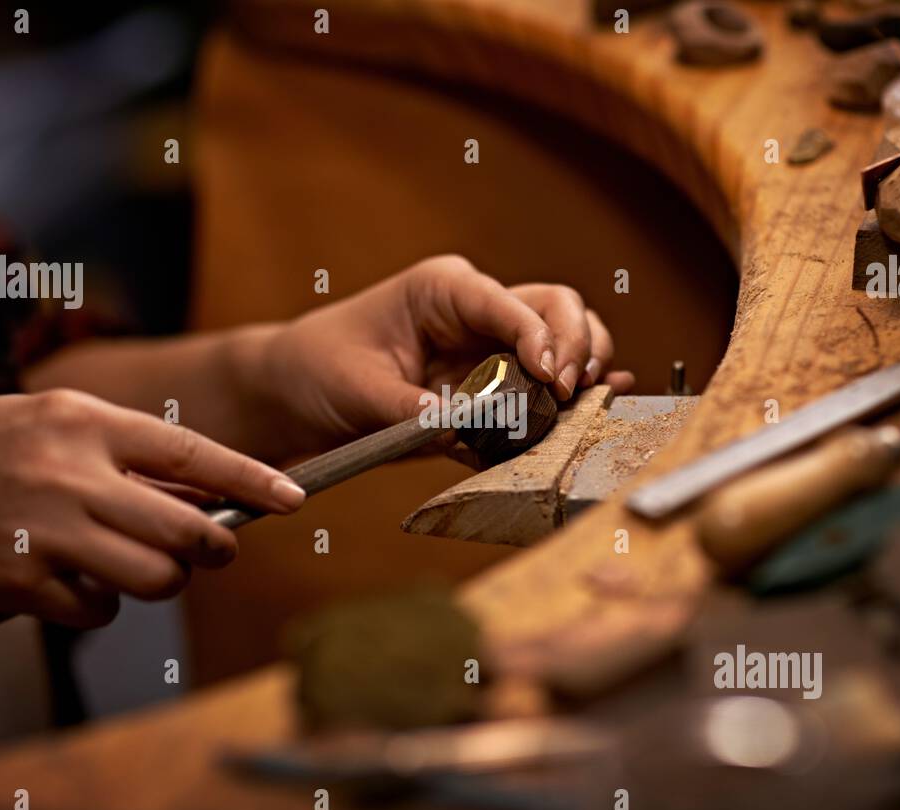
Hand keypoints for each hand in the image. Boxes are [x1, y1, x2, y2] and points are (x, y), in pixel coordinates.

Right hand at [0, 390, 305, 642]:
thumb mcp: (46, 421)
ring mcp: (48, 532)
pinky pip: (100, 610)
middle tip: (216, 550)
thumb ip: (123, 450)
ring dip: (162, 582)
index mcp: (82, 422)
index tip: (294, 497)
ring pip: (155, 578)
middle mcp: (70, 475)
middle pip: (187, 530)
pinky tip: (70, 582)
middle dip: (216, 548)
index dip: (252, 480)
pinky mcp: (25, 583)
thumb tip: (203, 494)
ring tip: (132, 566)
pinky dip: (100, 605)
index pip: (192, 454)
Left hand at [236, 255, 634, 457]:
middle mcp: (477, 313)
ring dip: (582, 366)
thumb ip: (410, 410)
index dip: (541, 336)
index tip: (550, 377)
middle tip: (569, 391)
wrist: (295, 393)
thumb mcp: (357, 389)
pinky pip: (543, 388)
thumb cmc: (318, 369)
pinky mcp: (491, 388)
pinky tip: (605, 401)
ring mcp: (489, 349)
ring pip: (563, 340)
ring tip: (585, 400)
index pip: (510, 303)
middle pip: (556, 308)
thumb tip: (460, 428)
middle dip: (575, 345)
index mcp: (444, 291)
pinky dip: (574, 395)